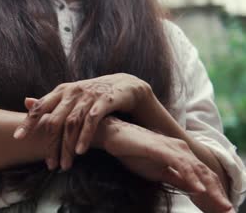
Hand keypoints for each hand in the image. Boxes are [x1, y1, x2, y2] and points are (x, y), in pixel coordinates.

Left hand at [14, 73, 151, 169]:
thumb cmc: (91, 95)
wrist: (123, 85)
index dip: (28, 122)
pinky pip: (91, 121)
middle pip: (55, 120)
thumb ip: (50, 102)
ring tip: (64, 165)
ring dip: (67, 146)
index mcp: (60, 91)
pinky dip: (84, 137)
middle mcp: (71, 92)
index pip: (40, 107)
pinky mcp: (104, 101)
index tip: (17, 138)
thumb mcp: (69, 95)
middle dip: (51, 144)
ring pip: (72, 123)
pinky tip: (80, 152)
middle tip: (49, 165)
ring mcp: (87, 96)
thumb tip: (25, 102)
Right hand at [101, 117, 233, 212]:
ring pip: (197, 169)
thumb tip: (195, 190)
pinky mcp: (161, 148)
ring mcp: (171, 147)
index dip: (215, 191)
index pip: (203, 175)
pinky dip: (191, 177)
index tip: (223, 209)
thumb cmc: (133, 152)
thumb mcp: (158, 171)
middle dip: (218, 193)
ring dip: (210, 188)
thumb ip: (177, 179)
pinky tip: (199, 188)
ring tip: (220, 204)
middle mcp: (180, 148)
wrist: (113, 136)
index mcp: (181, 154)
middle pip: (205, 173)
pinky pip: (180, 164)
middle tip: (228, 211)